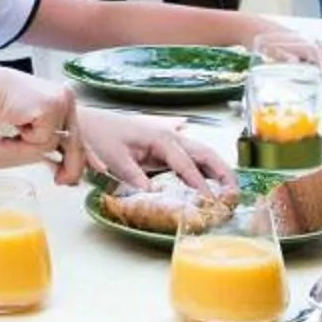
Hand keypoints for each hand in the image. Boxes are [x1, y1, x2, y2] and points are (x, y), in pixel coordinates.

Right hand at [0, 69, 76, 174]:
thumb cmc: (2, 104)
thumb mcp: (31, 122)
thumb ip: (48, 135)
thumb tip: (62, 163)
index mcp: (63, 98)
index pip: (78, 132)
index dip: (85, 155)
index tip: (91, 171)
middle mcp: (66, 97)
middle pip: (75, 141)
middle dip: (70, 166)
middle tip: (61, 181)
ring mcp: (60, 101)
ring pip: (52, 143)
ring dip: (27, 147)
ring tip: (10, 137)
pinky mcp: (50, 107)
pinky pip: (42, 140)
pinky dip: (23, 141)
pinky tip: (13, 126)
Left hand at [79, 109, 231, 190]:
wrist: (86, 121)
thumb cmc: (99, 136)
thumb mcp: (115, 158)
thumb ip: (134, 176)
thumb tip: (153, 195)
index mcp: (161, 139)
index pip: (188, 164)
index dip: (202, 184)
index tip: (212, 200)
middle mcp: (170, 136)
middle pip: (205, 153)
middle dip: (223, 172)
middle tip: (235, 193)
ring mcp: (169, 138)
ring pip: (201, 153)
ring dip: (217, 169)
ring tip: (230, 189)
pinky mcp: (164, 144)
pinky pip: (190, 154)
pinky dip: (202, 165)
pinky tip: (210, 175)